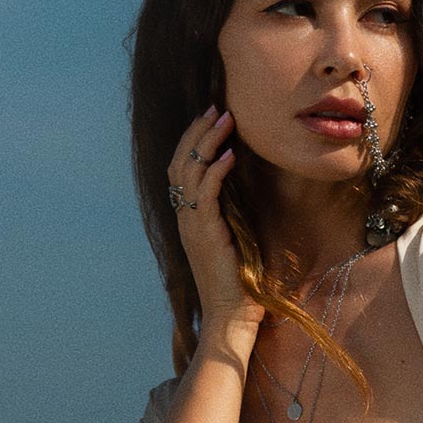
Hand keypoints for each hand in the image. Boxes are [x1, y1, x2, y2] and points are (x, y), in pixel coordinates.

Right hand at [165, 105, 264, 334]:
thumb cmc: (238, 284)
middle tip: (217, 107)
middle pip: (181, 162)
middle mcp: (185, 218)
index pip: (181, 169)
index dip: (193, 141)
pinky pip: (207, 193)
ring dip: (208, 142)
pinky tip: (231, 155)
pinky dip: (217, 171)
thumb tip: (241, 189)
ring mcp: (192, 225)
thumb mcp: (233, 241)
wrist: (231, 315)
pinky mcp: (206, 234)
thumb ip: (230, 214)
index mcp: (189, 218)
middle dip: (198, 132)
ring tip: (225, 120)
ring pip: (190, 172)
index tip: (211, 118)